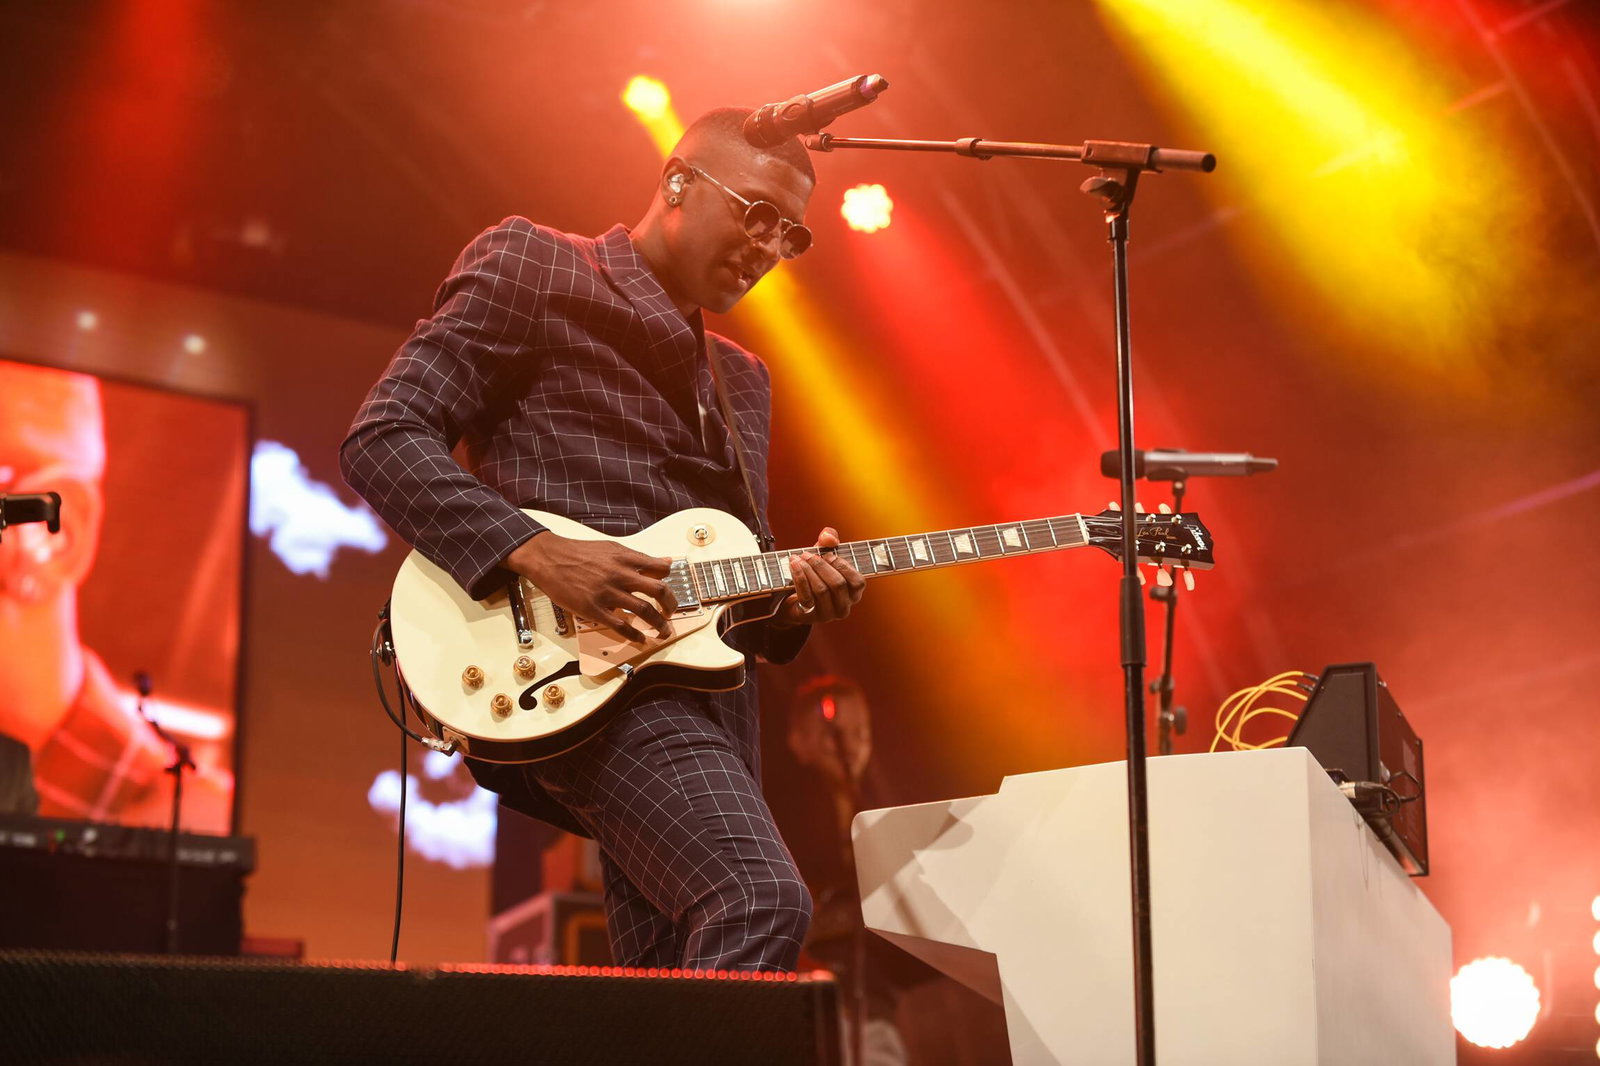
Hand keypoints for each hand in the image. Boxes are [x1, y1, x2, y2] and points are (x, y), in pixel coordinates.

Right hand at [504, 533, 674, 643]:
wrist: (549, 558)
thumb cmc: (579, 553)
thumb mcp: (612, 548)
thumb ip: (638, 557)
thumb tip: (665, 561)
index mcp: (626, 558)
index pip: (661, 568)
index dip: (670, 580)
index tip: (669, 590)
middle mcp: (621, 575)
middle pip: (659, 590)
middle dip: (671, 605)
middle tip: (671, 613)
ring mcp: (608, 593)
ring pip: (644, 611)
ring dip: (659, 624)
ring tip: (663, 631)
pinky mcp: (594, 609)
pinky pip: (620, 626)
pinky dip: (634, 635)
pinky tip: (640, 639)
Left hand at [773, 527, 864, 626]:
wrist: (791, 597)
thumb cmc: (814, 573)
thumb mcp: (823, 554)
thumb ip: (829, 539)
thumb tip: (829, 537)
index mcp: (854, 594)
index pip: (858, 582)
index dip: (843, 566)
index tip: (828, 554)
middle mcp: (844, 607)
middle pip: (838, 584)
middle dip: (821, 565)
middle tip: (807, 554)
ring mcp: (827, 614)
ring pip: (821, 590)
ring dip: (808, 570)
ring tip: (797, 558)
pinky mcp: (810, 616)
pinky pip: (806, 597)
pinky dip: (799, 578)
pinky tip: (793, 566)